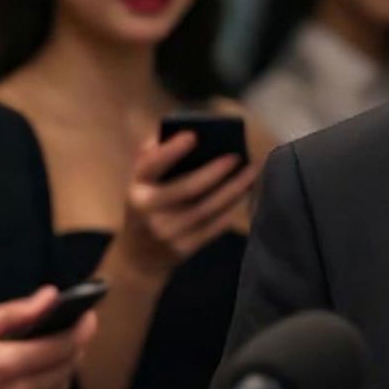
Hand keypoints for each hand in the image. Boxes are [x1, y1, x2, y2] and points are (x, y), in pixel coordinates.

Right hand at [0, 287, 94, 388]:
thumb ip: (16, 311)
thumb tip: (50, 297)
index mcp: (8, 363)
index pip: (62, 346)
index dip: (81, 330)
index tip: (89, 317)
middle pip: (67, 367)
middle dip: (74, 348)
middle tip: (73, 334)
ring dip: (64, 371)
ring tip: (55, 356)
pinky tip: (39, 382)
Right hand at [111, 131, 260, 281]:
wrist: (138, 257)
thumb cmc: (146, 206)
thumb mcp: (140, 183)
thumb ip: (153, 156)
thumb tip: (182, 132)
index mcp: (136, 189)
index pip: (150, 166)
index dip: (171, 151)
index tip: (193, 135)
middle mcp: (149, 211)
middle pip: (186, 189)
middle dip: (214, 172)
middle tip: (236, 156)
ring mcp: (167, 233)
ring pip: (206, 209)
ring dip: (233, 189)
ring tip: (251, 171)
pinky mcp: (184, 248)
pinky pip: (214, 227)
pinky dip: (232, 208)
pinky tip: (246, 193)